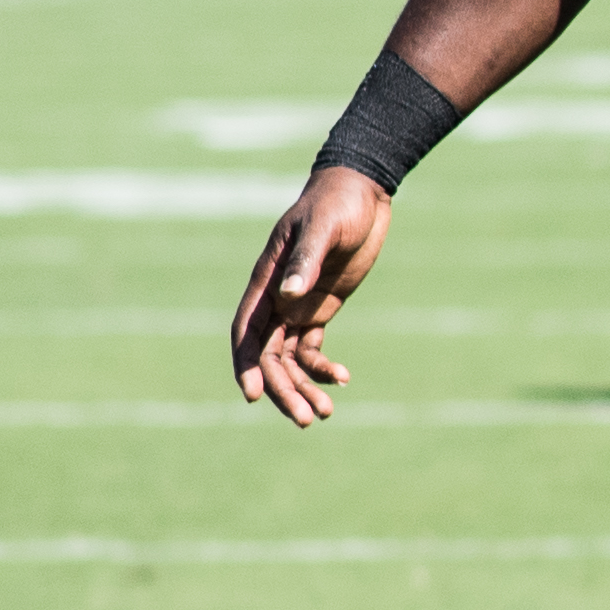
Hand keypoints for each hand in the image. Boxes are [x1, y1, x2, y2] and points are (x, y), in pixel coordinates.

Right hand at [230, 166, 392, 424]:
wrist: (362, 191)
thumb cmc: (337, 204)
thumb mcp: (323, 227)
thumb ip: (306, 260)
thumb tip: (289, 295)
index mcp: (266, 282)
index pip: (247, 333)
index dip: (247, 365)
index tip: (254, 394)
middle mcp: (276, 299)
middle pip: (268, 355)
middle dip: (284, 388)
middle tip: (307, 418)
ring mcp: (297, 306)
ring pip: (288, 358)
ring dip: (302, 385)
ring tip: (324, 413)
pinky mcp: (320, 308)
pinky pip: (312, 347)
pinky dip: (322, 366)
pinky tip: (342, 378)